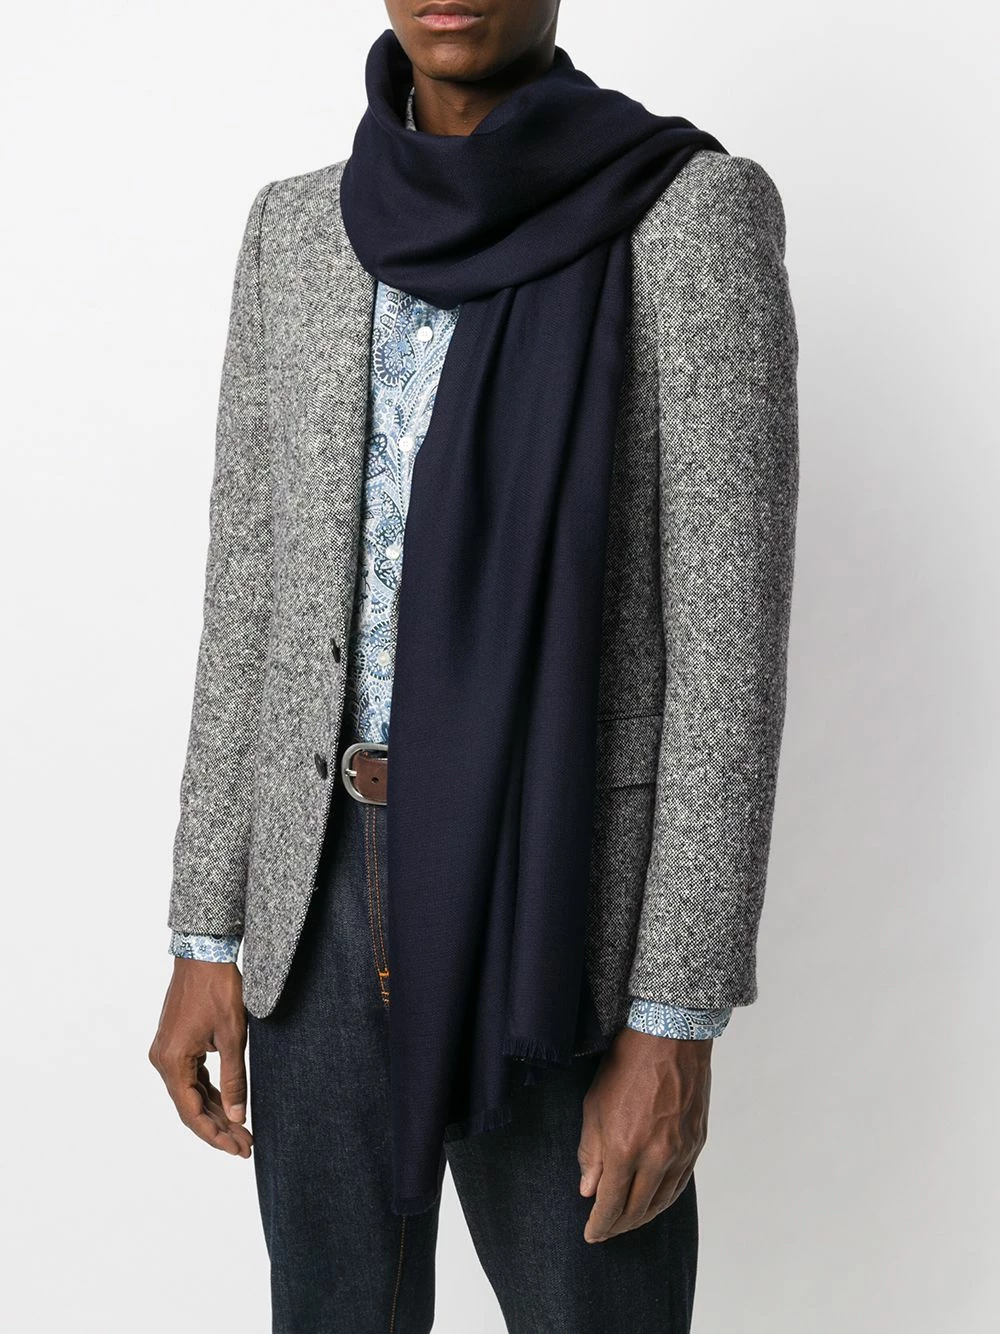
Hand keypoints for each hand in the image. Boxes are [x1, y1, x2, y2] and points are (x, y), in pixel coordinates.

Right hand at [148, 958, 252, 1157]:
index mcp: (173, 1062)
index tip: (238, 1148)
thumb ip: (234, 1079)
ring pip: (191, 1093)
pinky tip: (228, 1106)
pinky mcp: (175, 1044)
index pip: (191, 1112)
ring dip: (215, 1112)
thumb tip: (238, 1116)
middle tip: (246, 1146)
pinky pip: (191, 1077)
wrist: (204, 953)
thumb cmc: (219, 990)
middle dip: (218, 1128)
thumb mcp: (233, 1036)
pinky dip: (209, 1092)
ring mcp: (167, 1052)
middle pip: (190, 1107)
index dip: (215, 1135)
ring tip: (241, 1132)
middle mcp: (163, 1060)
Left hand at [577, 1026, 710, 1241]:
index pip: (610, 1203)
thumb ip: (589, 1152)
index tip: (590, 1235)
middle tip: (606, 1231)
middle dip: (618, 1226)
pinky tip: (653, 1201)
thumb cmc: (625, 1065)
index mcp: (624, 1148)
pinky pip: (680, 1183)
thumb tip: (588, 1190)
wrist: (669, 1036)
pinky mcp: (696, 1143)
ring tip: (626, 1221)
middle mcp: (655, 1156)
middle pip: (636, 1209)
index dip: (599, 1224)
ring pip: (661, 1201)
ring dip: (642, 1216)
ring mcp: (680, 1151)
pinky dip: (664, 1198)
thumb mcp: (594, 1105)